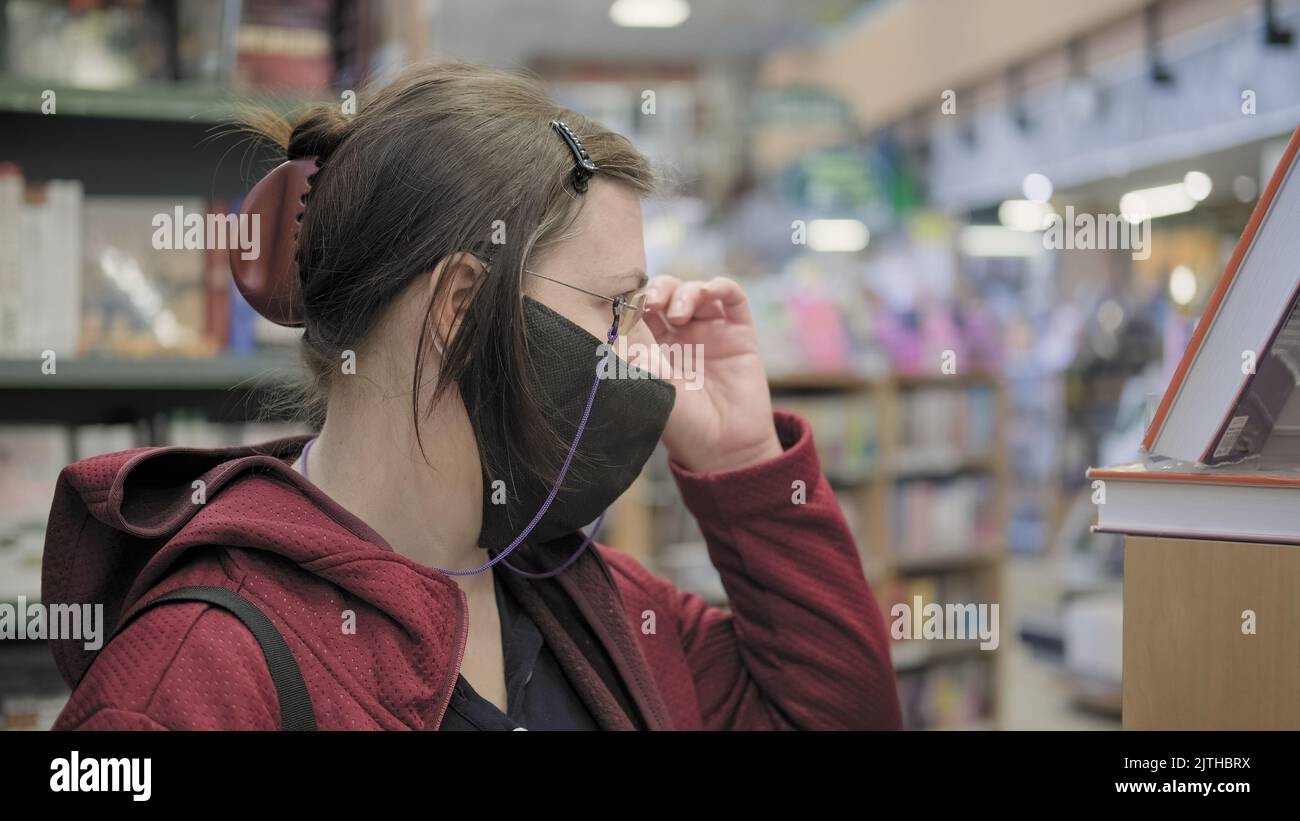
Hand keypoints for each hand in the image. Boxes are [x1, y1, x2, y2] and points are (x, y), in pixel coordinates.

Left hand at [638, 276, 782, 472]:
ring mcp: (710, 332)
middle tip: (653, 303)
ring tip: (678, 315)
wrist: (723, 447)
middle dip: (658, 290)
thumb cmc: (681, 423)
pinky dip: (721, 287)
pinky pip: (732, 297)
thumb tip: (615, 313)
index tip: (626, 305)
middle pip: (666, 293)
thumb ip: (636, 348)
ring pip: (695, 291)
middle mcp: (680, 336)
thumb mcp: (650, 383)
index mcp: (652, 347)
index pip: (640, 308)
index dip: (634, 298)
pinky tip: (711, 291)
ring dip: (685, 292)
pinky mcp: (739, 333)